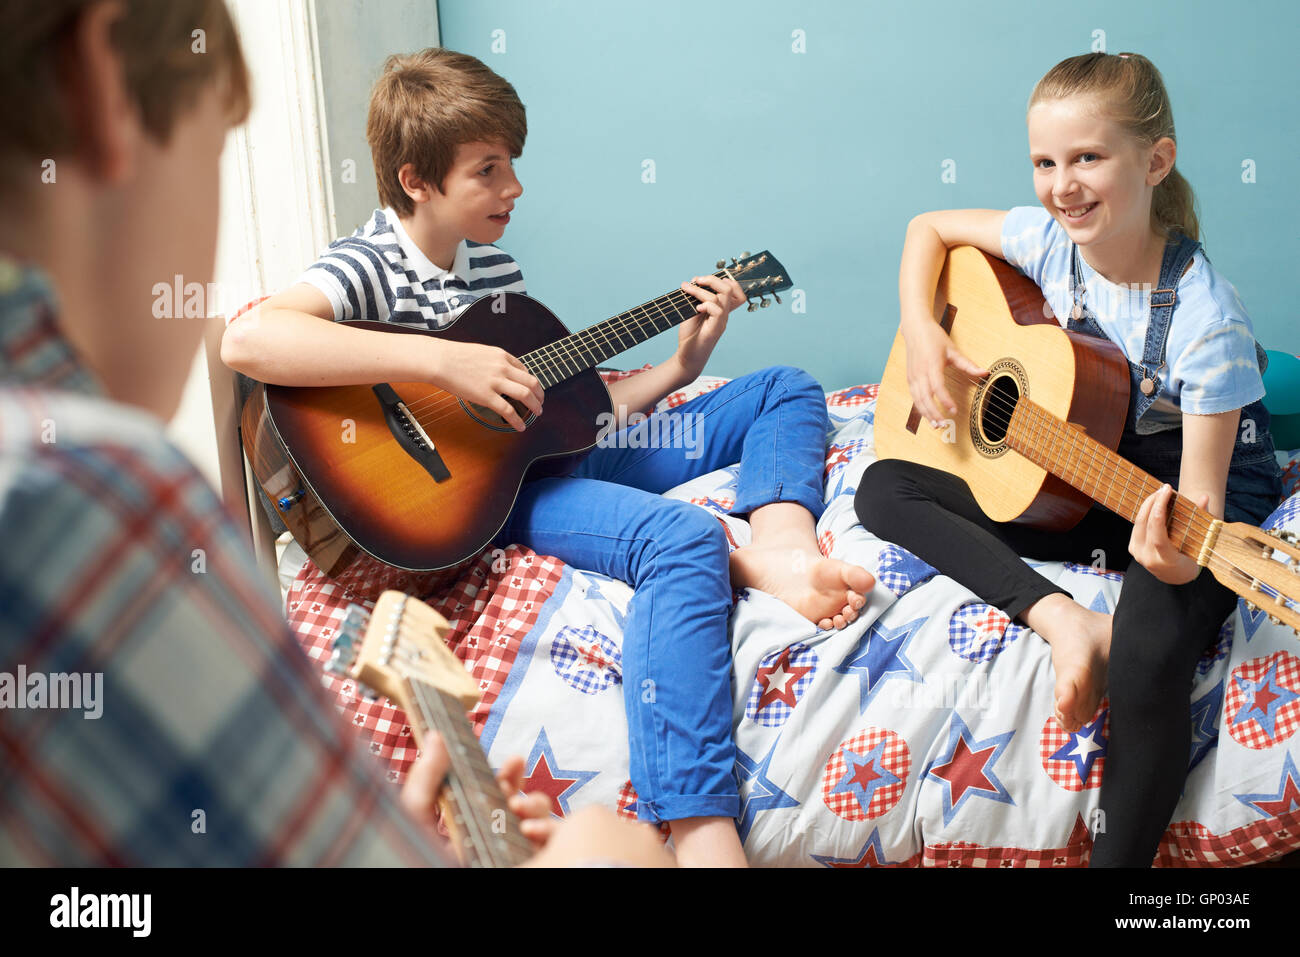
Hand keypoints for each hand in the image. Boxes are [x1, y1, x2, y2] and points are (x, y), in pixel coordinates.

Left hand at [399, 732, 556, 855]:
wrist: (421, 868)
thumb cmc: (415, 847)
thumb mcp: (415, 810)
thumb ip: (426, 777)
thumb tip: (436, 736)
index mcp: (475, 816)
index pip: (501, 789)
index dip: (512, 773)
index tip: (516, 760)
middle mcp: (497, 831)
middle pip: (526, 801)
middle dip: (525, 790)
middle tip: (510, 792)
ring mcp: (512, 848)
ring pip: (541, 818)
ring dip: (536, 807)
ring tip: (517, 808)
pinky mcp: (523, 861)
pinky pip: (548, 843)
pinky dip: (547, 831)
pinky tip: (529, 830)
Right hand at [427, 339, 543, 431]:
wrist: (439, 360)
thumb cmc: (454, 356)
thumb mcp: (481, 352)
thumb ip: (493, 361)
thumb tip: (499, 371)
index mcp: (501, 356)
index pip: (524, 369)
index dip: (531, 381)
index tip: (531, 389)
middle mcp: (502, 368)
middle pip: (531, 382)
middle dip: (540, 395)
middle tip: (541, 402)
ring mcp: (496, 382)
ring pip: (525, 395)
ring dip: (535, 406)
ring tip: (537, 413)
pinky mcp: (486, 396)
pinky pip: (508, 410)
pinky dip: (518, 420)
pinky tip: (520, 426)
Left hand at [674, 274, 744, 380]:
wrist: (686, 358)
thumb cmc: (689, 335)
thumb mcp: (691, 312)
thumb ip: (696, 298)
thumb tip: (693, 282)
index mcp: (721, 309)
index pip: (735, 291)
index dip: (723, 279)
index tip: (703, 279)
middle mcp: (724, 315)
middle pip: (731, 289)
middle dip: (713, 278)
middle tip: (696, 280)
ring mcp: (721, 322)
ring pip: (721, 297)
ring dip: (700, 290)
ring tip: (686, 290)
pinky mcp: (715, 330)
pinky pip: (718, 311)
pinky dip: (706, 305)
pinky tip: (695, 308)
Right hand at [902, 319, 985, 427]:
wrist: (915, 329)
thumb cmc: (934, 338)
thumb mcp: (953, 350)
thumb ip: (968, 364)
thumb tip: (984, 373)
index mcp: (931, 365)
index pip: (938, 387)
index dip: (945, 400)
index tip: (954, 410)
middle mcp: (920, 372)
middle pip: (925, 398)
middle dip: (934, 413)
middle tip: (944, 425)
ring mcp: (912, 376)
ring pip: (917, 400)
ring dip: (926, 414)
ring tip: (936, 425)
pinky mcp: (909, 378)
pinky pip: (914, 397)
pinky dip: (920, 407)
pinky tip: (928, 415)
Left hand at [1128, 484, 1206, 584]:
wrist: (1175, 576)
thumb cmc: (1190, 559)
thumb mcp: (1198, 544)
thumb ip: (1201, 520)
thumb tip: (1204, 497)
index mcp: (1165, 560)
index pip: (1157, 534)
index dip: (1159, 510)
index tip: (1167, 492)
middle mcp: (1147, 557)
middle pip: (1145, 524)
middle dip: (1154, 502)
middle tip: (1165, 488)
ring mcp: (1137, 553)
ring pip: (1138, 524)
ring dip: (1148, 505)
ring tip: (1160, 493)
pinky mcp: (1133, 548)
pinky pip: (1137, 527)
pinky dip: (1145, 513)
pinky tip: (1154, 503)